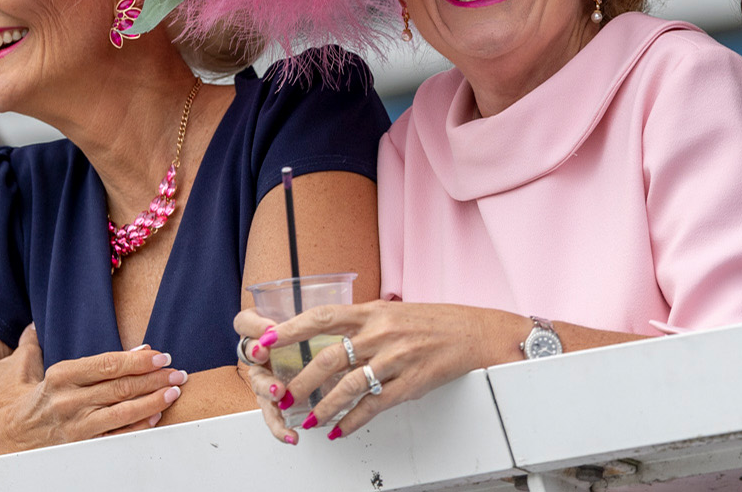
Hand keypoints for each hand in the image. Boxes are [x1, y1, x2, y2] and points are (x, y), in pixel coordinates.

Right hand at [0, 344, 186, 447]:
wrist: (14, 434)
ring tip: (173, 391)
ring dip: (153, 401)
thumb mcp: (58, 369)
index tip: (162, 356)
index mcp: (63, 375)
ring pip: (122, 412)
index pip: (109, 364)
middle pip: (121, 387)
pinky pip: (117, 436)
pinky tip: (155, 416)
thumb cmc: (43, 396)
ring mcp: (76, 425)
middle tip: (178, 373)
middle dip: (155, 379)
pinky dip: (138, 427)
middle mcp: (68, 400)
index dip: (139, 360)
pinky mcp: (81, 445)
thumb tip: (139, 348)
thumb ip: (96, 358)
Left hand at [235, 302, 517, 440]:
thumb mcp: (395, 311)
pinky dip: (353, 421)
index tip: (266, 341)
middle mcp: (382, 333)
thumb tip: (328, 335)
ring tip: (309, 420)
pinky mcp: (410, 383)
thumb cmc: (435, 321)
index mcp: (374, 312)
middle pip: (329, 358)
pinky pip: (374, 406)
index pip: (323, 317)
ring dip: (323, 407)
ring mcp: (396, 359)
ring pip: (348, 387)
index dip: (291, 330)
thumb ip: (363, 322)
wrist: (475, 332)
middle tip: (282, 396)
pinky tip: (340, 430)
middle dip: (300, 382)